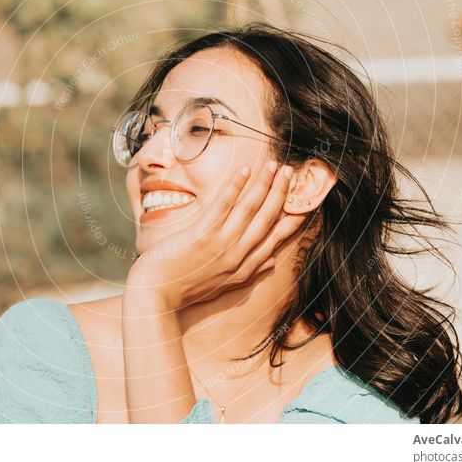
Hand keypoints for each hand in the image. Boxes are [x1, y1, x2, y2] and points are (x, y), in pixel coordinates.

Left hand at [127, 160, 307, 309]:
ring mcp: (221, 245)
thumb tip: (273, 261)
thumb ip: (250, 272)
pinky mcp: (202, 235)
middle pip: (266, 219)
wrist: (155, 295)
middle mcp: (237, 256)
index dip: (291, 220)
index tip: (305, 204)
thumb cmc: (186, 289)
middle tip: (290, 173)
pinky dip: (235, 187)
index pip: (275, 240)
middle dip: (280, 194)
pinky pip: (223, 205)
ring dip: (263, 184)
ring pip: (249, 209)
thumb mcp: (223, 286)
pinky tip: (244, 170)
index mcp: (244, 268)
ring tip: (273, 165)